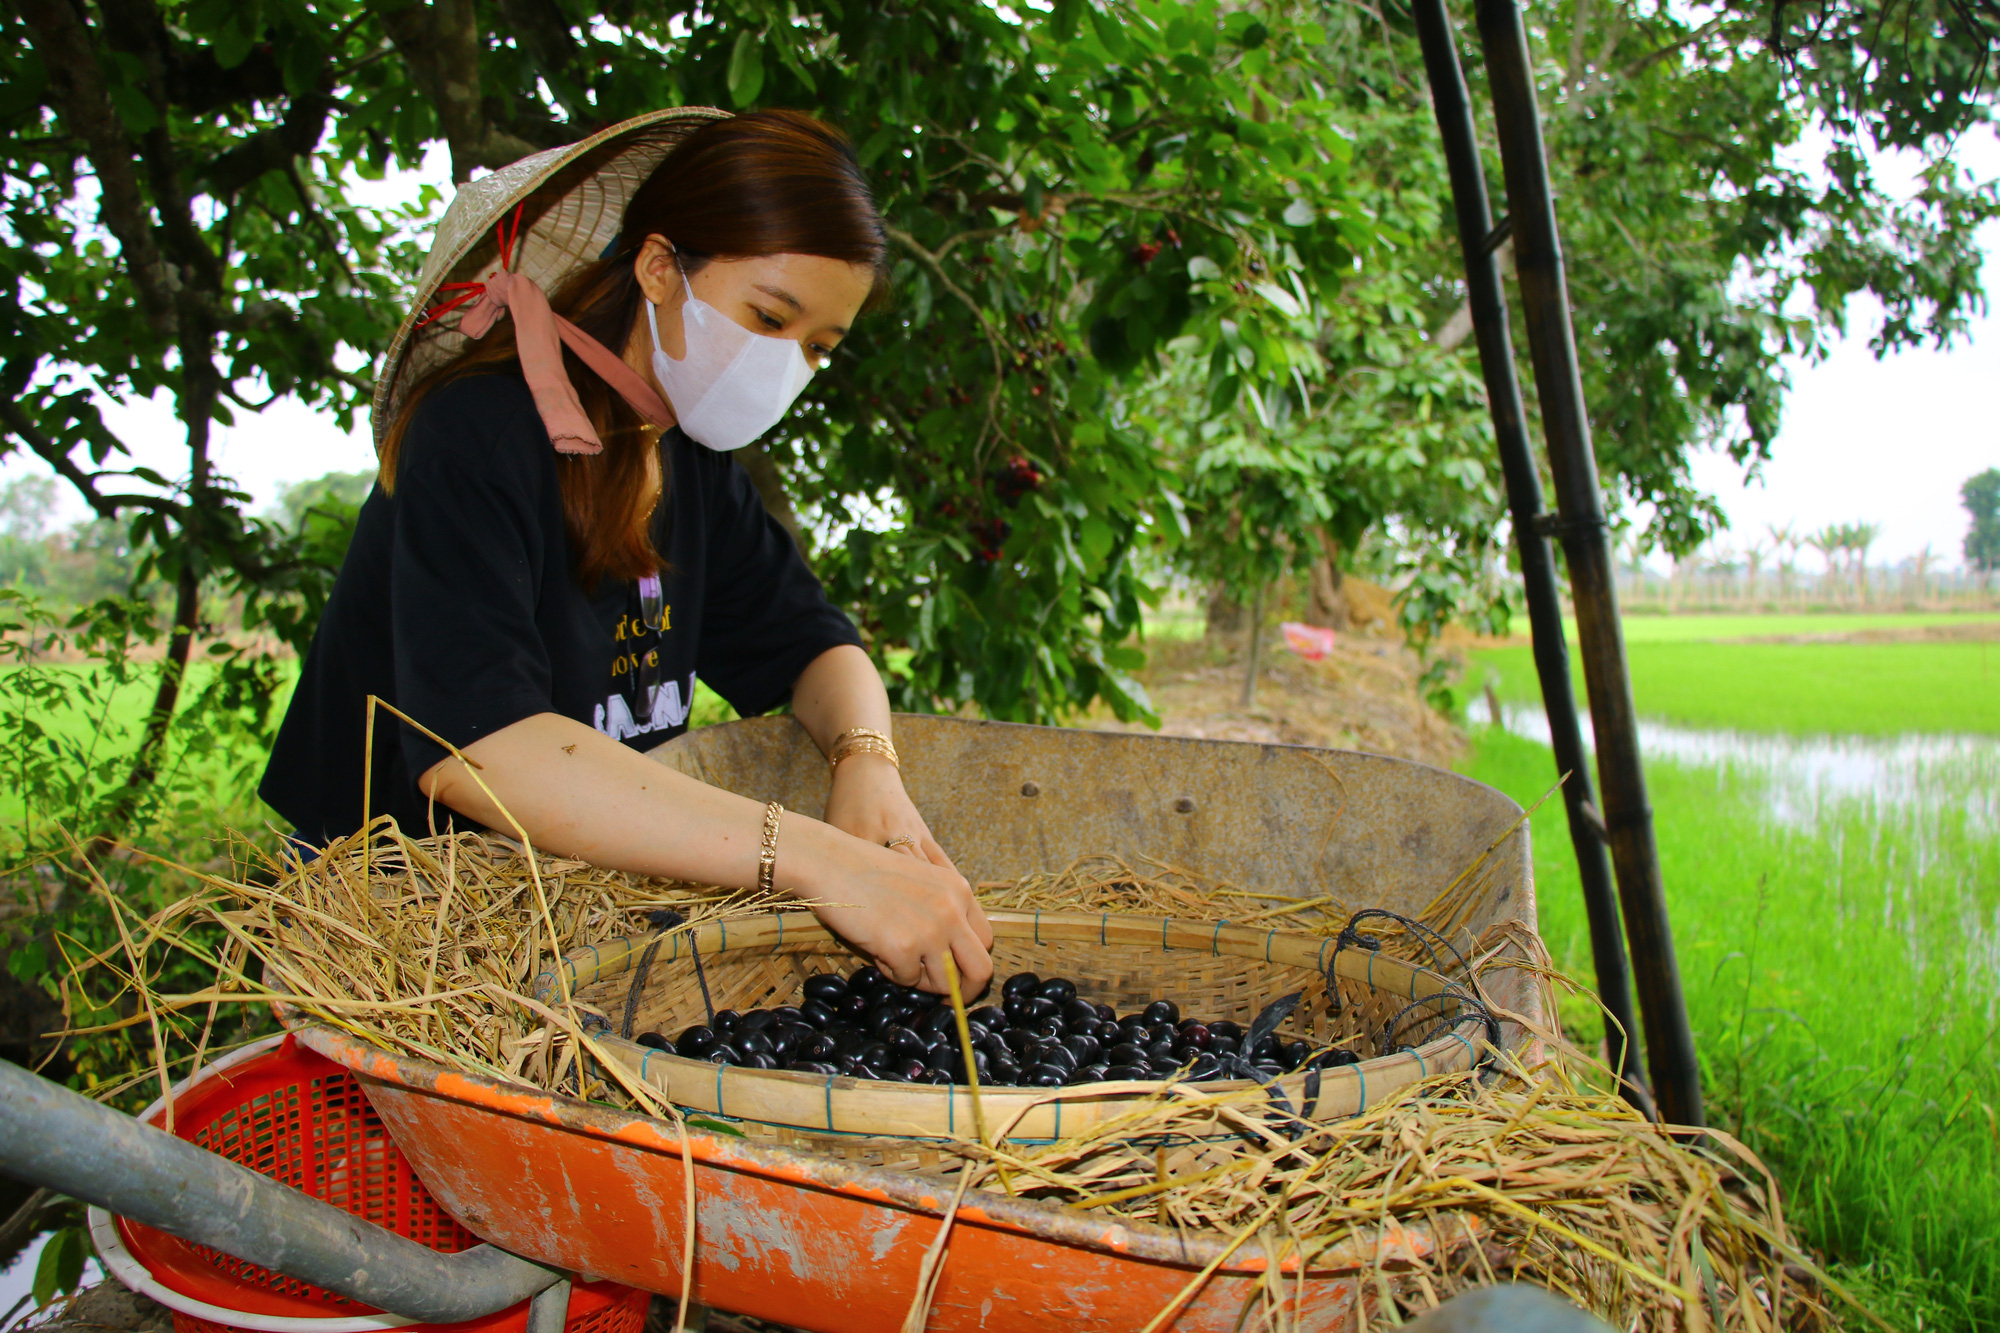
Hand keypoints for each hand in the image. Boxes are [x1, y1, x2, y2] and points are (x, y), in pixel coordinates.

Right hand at [807, 758, 992, 994]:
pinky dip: (892, 972)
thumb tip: (954, 959)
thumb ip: (945, 912)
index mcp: (960, 892)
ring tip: (895, 958)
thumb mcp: (922, 882)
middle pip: (980, 970)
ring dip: (920, 980)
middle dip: (965, 991)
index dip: (973, 964)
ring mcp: (931, 931)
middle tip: (945, 1000)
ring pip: (945, 984)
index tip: (959, 977)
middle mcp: (953, 911)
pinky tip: (877, 949)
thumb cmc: (869, 873)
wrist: (833, 864)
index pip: (987, 941)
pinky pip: (907, 980)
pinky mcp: (904, 948)